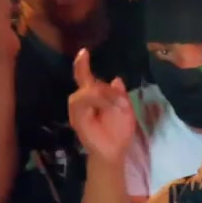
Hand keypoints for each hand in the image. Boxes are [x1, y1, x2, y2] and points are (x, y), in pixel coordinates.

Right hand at [67, 48, 135, 163]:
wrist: (115, 150)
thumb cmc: (120, 130)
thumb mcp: (126, 108)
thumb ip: (119, 94)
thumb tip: (116, 80)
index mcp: (94, 97)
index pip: (85, 77)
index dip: (82, 65)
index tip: (84, 52)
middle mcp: (83, 101)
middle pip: (88, 83)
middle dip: (106, 90)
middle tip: (122, 103)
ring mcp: (78, 109)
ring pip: (86, 91)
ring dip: (103, 96)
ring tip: (116, 106)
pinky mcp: (76, 117)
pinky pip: (81, 101)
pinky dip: (97, 101)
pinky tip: (108, 107)